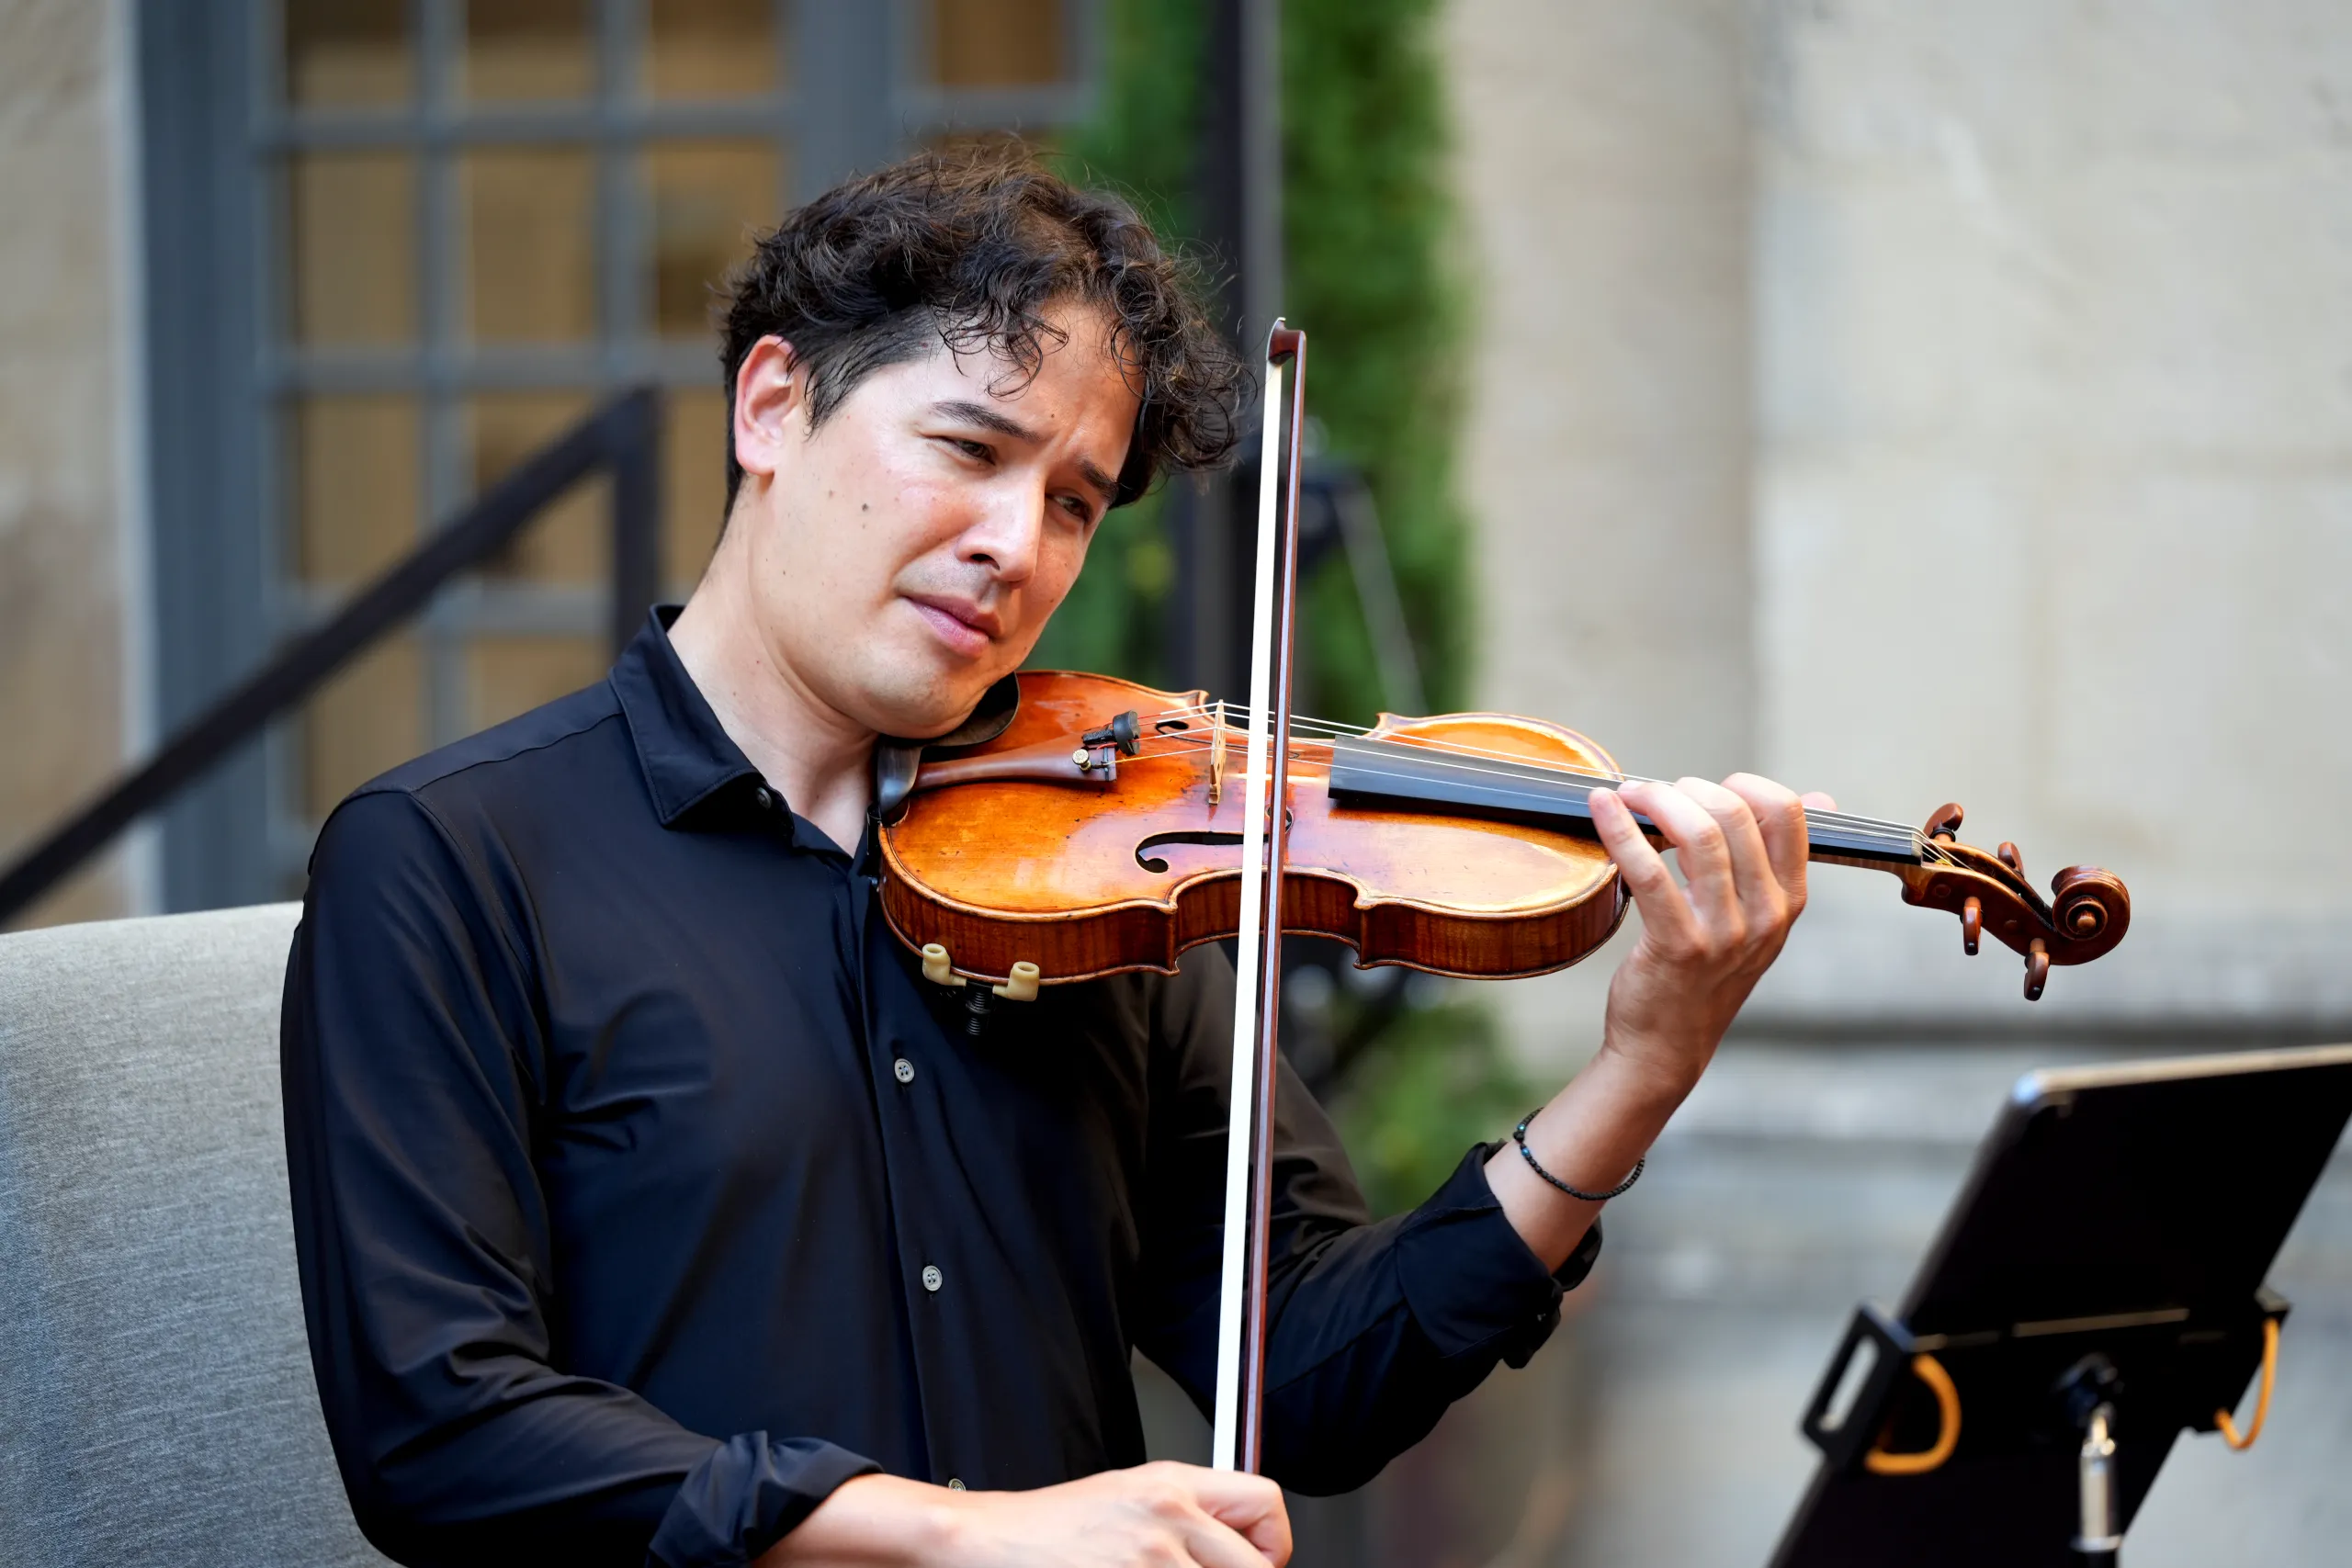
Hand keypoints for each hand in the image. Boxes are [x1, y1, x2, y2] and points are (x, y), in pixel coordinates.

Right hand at [763, 1461, 1290, 1567]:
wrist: (986, 1540)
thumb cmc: (1051, 1529)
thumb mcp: (1131, 1498)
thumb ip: (1189, 1516)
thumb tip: (1244, 1552)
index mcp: (1174, 1482)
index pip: (1268, 1503)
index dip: (1270, 1547)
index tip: (1254, 1564)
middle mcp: (1169, 1512)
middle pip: (1258, 1567)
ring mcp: (1148, 1556)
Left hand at [1484, 773, 1831, 1268]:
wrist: (1667, 1046)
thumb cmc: (1705, 972)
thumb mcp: (1758, 918)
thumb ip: (1780, 858)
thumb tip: (1822, 798)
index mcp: (1789, 900)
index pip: (1787, 812)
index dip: (1742, 783)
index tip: (1701, 787)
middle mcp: (1767, 915)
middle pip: (1735, 814)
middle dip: (1685, 789)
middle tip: (1650, 792)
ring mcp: (1726, 934)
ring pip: (1698, 835)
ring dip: (1654, 800)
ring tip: (1626, 795)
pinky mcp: (1679, 946)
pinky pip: (1650, 871)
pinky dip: (1621, 831)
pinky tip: (1602, 810)